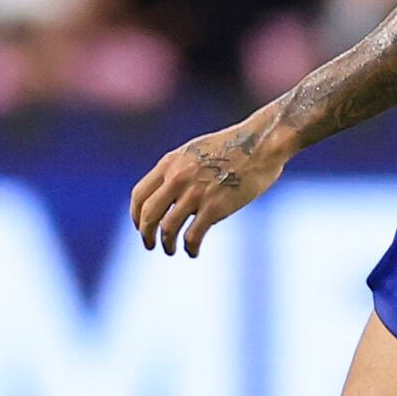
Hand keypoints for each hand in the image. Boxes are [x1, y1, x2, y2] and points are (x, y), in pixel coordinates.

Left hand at [130, 103, 294, 256]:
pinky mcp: (215, 207)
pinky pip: (193, 235)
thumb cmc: (232, 147)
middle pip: (148, 215)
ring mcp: (195, 193)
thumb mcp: (194, 151)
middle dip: (145, 234)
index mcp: (170, 163)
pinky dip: (190, 248)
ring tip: (171, 250)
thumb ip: (178, 170)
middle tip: (149, 245)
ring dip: (166, 244)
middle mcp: (178, 178)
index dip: (135, 215)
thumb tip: (168, 193)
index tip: (140, 225)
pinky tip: (193, 251)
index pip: (139, 195)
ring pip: (167, 229)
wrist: (261, 143)